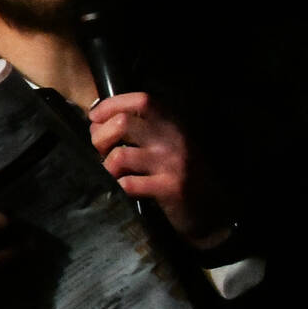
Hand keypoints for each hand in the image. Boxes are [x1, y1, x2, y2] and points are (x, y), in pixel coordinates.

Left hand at [88, 92, 227, 248]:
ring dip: (106, 166)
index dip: (111, 105)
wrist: (213, 208)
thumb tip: (96, 122)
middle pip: (123, 123)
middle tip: (100, 150)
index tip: (94, 118)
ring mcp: (173, 163)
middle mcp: (174, 139)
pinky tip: (122, 188)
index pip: (140, 100)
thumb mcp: (166, 143)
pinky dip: (117, 186)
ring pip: (120, 156)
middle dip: (100, 137)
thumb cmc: (180, 172)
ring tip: (111, 172)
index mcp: (172, 124)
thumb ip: (140, 129)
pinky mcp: (171, 188)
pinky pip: (128, 184)